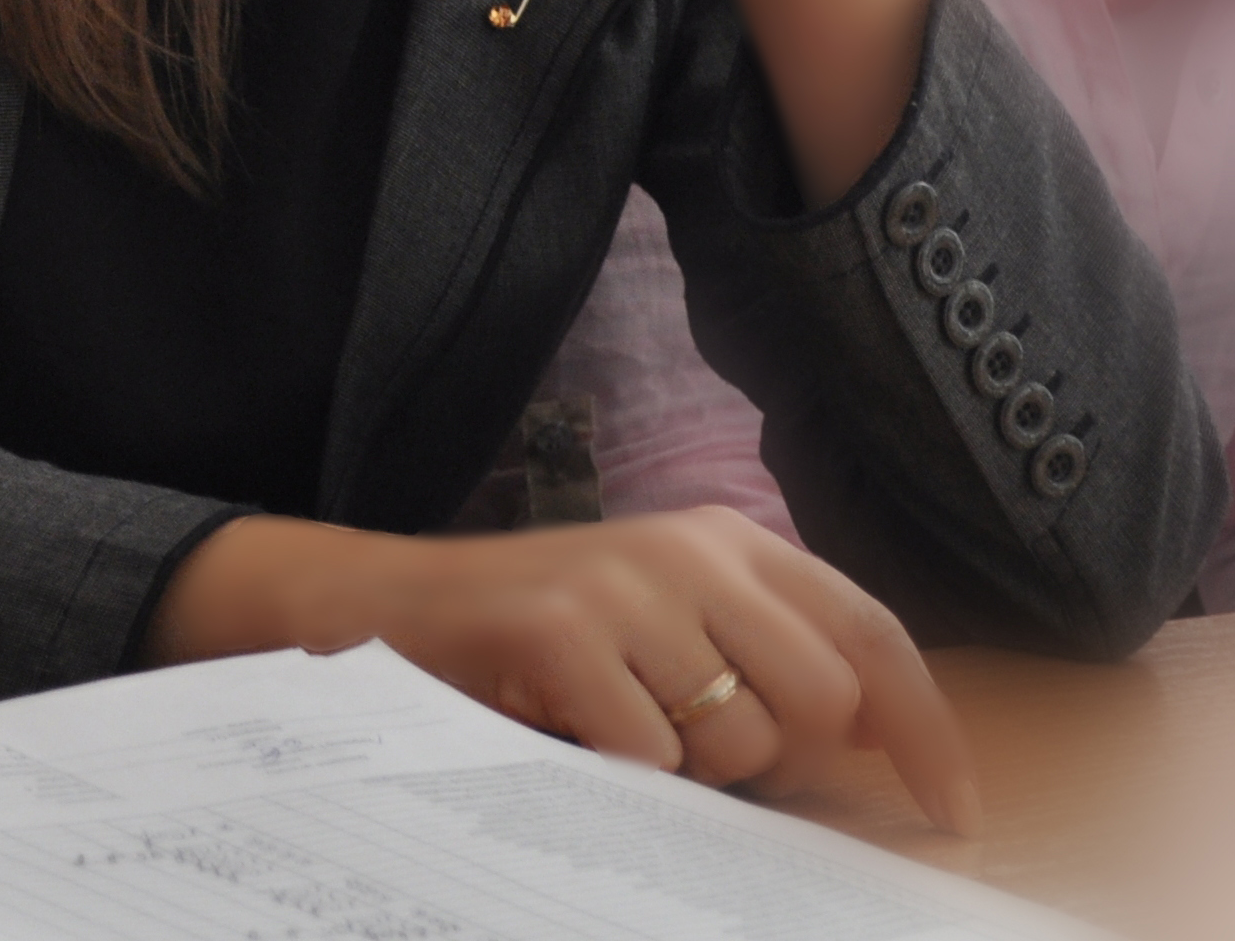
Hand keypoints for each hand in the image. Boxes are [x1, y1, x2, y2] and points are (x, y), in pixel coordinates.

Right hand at [147, 507, 979, 836]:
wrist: (389, 607)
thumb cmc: (545, 639)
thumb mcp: (667, 622)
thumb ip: (763, 656)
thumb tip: (879, 740)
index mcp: (729, 538)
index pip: (868, 630)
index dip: (923, 724)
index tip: (956, 807)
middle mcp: (689, 545)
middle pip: (817, 700)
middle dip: (769, 753)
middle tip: (679, 733)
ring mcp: (625, 581)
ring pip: (736, 741)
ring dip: (684, 766)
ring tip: (611, 718)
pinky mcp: (562, 627)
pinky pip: (650, 759)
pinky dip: (617, 772)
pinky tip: (566, 726)